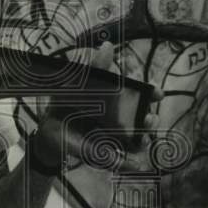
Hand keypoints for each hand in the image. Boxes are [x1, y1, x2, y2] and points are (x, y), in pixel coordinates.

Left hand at [30, 42, 163, 173]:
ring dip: (144, 140)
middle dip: (151, 119)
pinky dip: (131, 162)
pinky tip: (134, 162)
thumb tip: (108, 45)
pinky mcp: (108, 156)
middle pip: (145, 119)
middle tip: (149, 117)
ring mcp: (116, 138)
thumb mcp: (76, 85)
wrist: (49, 133)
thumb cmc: (65, 105)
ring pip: (140, 140)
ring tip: (142, 139)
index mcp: (116, 100)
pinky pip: (125, 161)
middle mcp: (121, 119)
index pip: (141, 94)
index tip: (158, 93)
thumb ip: (95, 67)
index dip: (152, 93)